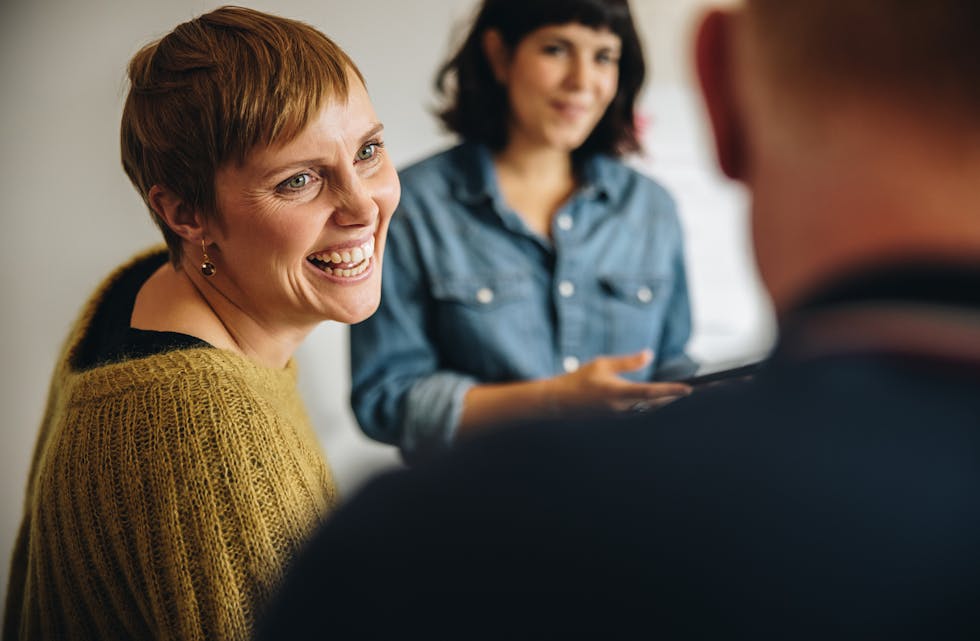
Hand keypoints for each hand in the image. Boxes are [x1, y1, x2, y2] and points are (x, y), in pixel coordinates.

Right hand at [545, 349, 691, 416]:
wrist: (558, 403)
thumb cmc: (579, 380)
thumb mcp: (602, 364)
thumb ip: (628, 362)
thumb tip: (649, 355)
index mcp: (618, 392)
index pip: (651, 392)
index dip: (671, 391)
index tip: (689, 389)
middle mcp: (621, 408)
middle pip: (656, 405)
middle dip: (675, 398)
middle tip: (697, 392)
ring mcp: (619, 417)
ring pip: (649, 411)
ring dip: (666, 404)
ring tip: (683, 396)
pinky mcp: (616, 421)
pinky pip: (640, 415)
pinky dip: (653, 408)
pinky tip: (662, 403)